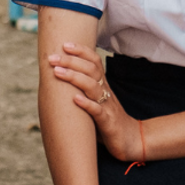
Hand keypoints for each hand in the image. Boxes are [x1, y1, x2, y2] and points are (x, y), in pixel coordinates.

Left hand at [47, 43, 149, 162]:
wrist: (132, 140)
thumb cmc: (109, 120)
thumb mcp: (97, 102)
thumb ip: (84, 91)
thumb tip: (59, 84)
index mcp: (103, 86)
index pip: (94, 61)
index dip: (81, 51)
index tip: (64, 44)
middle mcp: (105, 92)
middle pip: (91, 70)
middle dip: (71, 61)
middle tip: (52, 57)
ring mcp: (107, 106)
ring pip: (92, 86)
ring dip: (74, 77)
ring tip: (57, 72)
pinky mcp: (108, 122)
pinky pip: (97, 111)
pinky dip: (86, 104)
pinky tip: (75, 99)